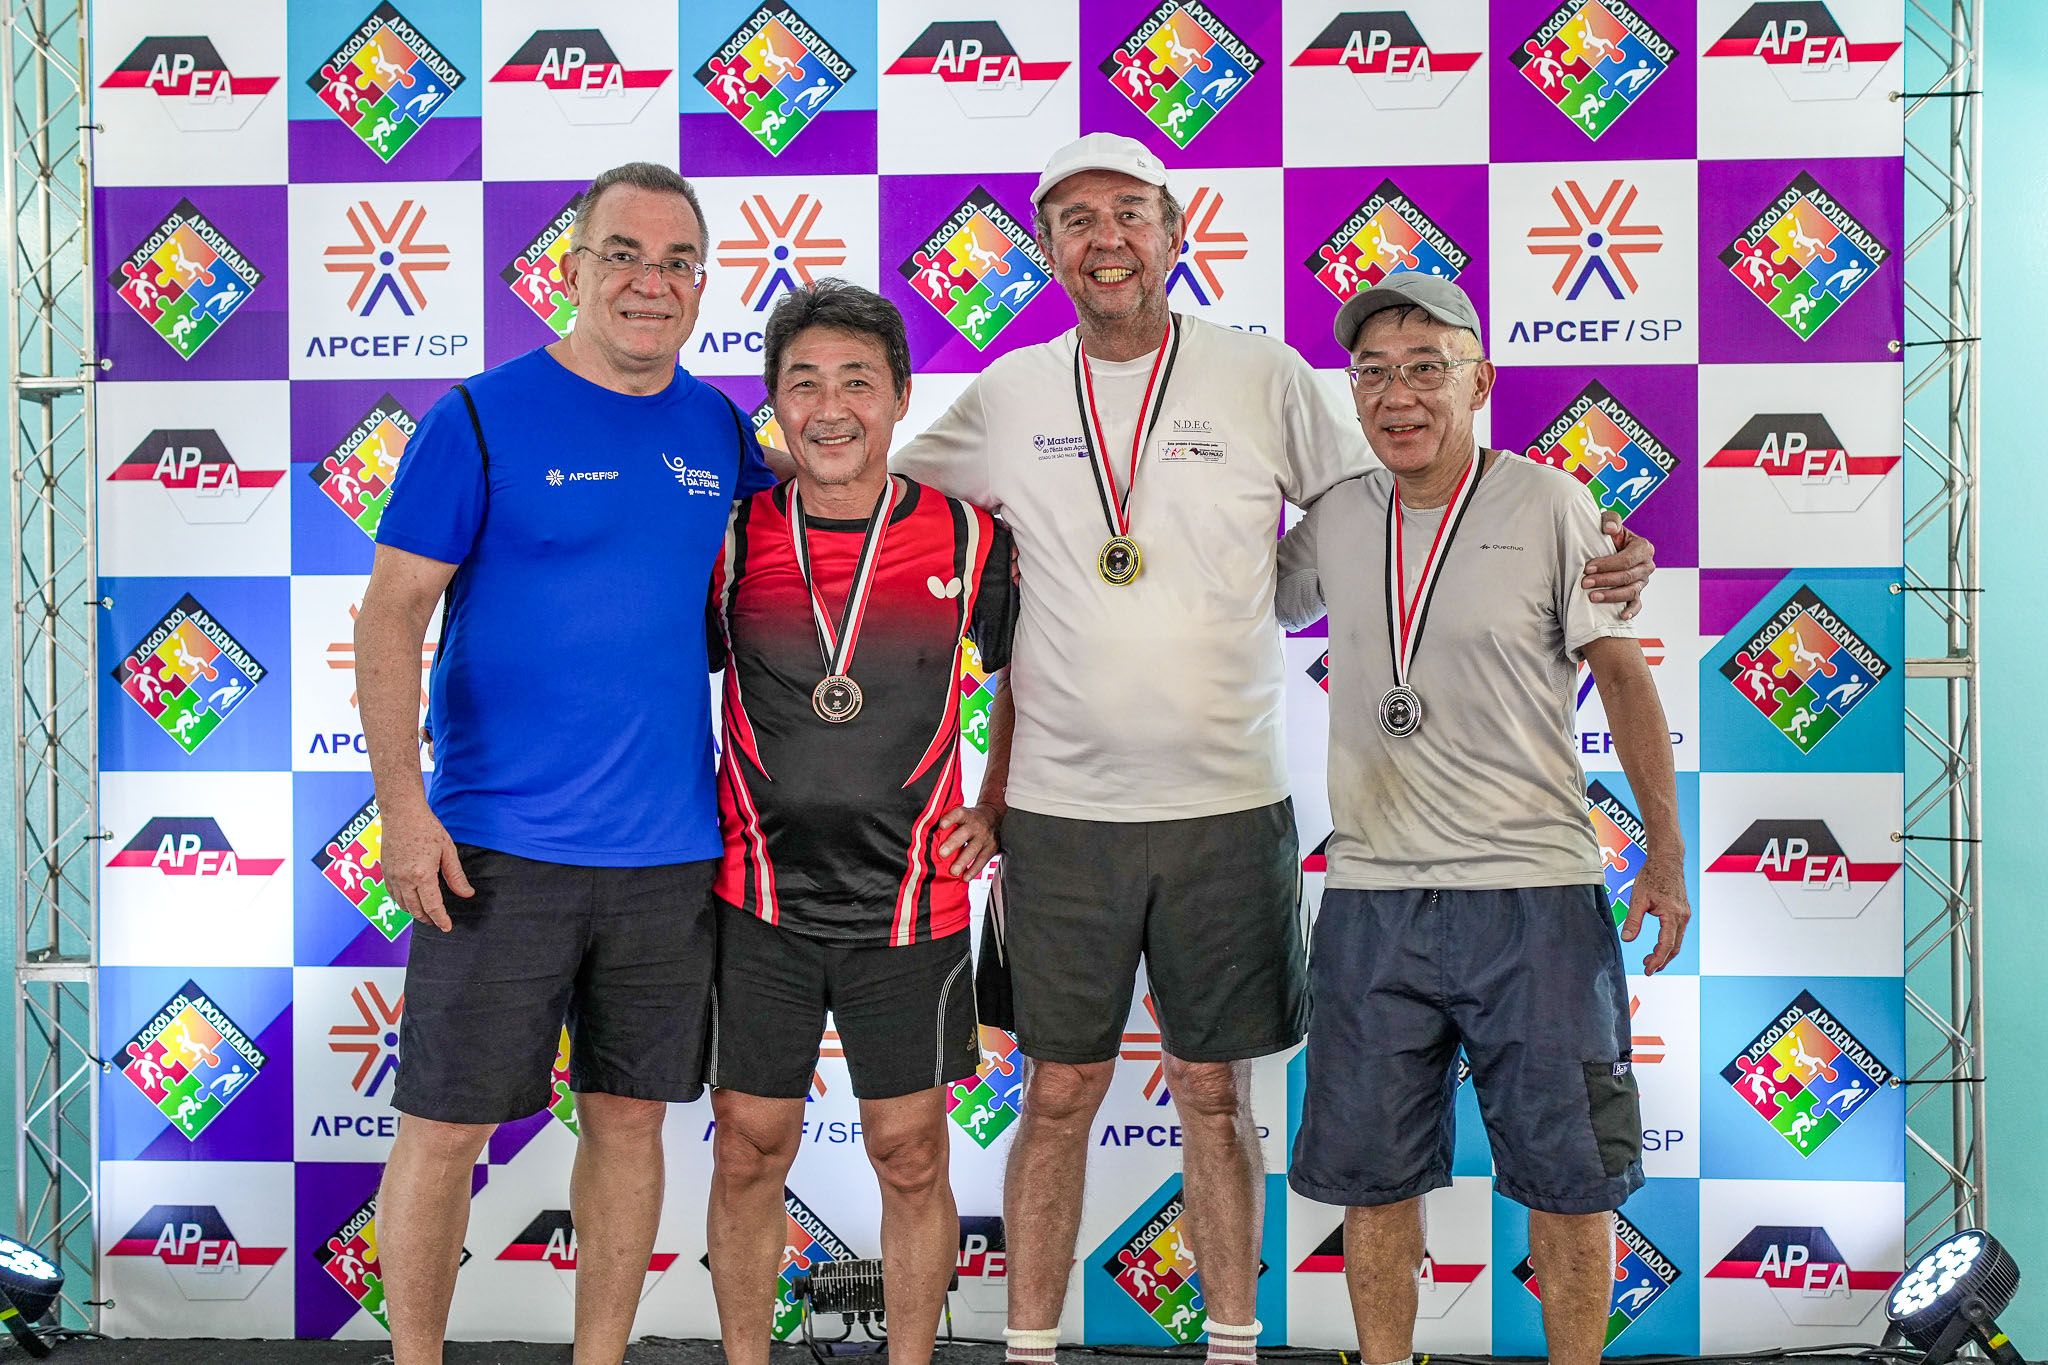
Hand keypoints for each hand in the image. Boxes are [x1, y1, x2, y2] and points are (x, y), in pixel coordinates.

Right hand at [381, 800, 473, 931]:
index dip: (441, 920)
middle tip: (439, 921)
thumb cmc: (426, 828)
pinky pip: (393, 895)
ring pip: (402, 905)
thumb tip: (467, 894)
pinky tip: (411, 901)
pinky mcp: (384, 872)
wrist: (401, 812)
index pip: (433, 907)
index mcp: (422, 875)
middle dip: (429, 919)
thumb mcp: (448, 851)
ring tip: (427, 914)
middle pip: (416, 910)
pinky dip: (402, 903)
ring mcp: (391, 876)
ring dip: (415, 912)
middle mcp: (404, 879)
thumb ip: (456, 876)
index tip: (447, 927)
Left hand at [935, 803, 1001, 879]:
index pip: (959, 814)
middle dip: (953, 843)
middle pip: (964, 833)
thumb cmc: (970, 819)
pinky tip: (965, 878)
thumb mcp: (962, 814)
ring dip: (962, 861)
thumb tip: (925, 833)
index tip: (941, 825)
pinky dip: (973, 870)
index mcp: (967, 815)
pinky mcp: (991, 849)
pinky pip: (982, 861)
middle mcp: (976, 826)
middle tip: (942, 853)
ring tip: (953, 872)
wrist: (994, 817)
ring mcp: (985, 838)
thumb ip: (949, 822)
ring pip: (973, 850)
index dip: (950, 818)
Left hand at [1585, 515, 1655, 620]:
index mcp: (1643, 548)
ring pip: (1630, 591)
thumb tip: (1609, 529)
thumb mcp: (1610, 522)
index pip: (1627, 559)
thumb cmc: (1609, 535)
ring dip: (1611, 596)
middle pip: (1627, 576)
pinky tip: (1622, 615)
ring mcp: (1643, 581)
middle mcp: (1646, 566)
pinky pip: (1637, 604)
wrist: (1610, 548)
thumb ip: (1611, 520)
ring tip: (1592, 597)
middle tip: (1584, 582)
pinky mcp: (1638, 594)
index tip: (1588, 567)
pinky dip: (1631, 611)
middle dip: (1605, 580)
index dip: (1607, 564)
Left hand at [1620, 853, 1688, 974]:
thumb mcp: (1638, 898)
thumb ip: (1633, 920)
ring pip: (1677, 941)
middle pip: (1675, 947)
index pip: (1666, 945)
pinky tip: (1658, 945)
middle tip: (1648, 970)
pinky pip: (1677, 932)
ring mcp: (1685, 914)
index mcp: (1672, 914)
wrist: (1667, 860)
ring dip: (1665, 953)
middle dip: (1662, 961)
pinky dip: (1669, 942)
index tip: (1648, 970)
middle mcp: (1682, 916)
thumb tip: (1627, 939)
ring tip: (1650, 960)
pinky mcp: (1683, 911)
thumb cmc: (1652, 875)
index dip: (1657, 960)